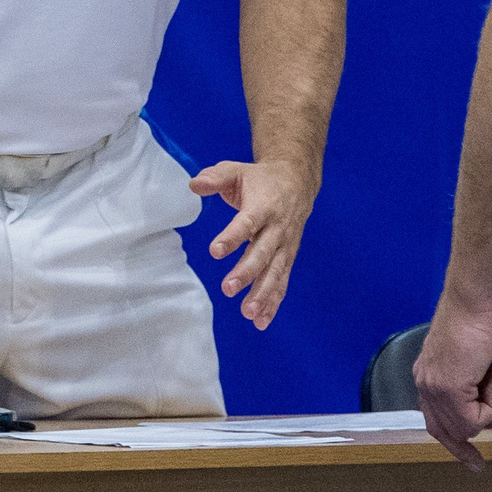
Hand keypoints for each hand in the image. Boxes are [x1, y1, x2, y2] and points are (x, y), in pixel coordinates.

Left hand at [190, 158, 315, 326]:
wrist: (297, 181)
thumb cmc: (260, 179)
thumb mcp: (236, 170)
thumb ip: (215, 177)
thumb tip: (194, 185)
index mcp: (264, 205)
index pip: (247, 222)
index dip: (232, 237)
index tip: (215, 250)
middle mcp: (277, 227)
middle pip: (262, 252)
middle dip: (247, 272)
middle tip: (228, 288)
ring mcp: (285, 244)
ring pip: (275, 272)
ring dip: (262, 294)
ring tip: (248, 312)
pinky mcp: (288, 256)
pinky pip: (282, 281)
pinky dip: (273, 302)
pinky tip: (261, 321)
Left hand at [414, 298, 491, 470]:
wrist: (473, 298)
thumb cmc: (480, 317)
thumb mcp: (478, 357)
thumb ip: (478, 380)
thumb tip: (491, 393)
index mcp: (428, 374)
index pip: (433, 417)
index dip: (450, 439)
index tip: (466, 456)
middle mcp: (425, 383)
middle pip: (442, 431)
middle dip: (462, 448)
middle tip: (475, 464)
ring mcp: (434, 388)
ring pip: (465, 427)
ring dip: (489, 408)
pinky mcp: (448, 390)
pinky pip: (476, 418)